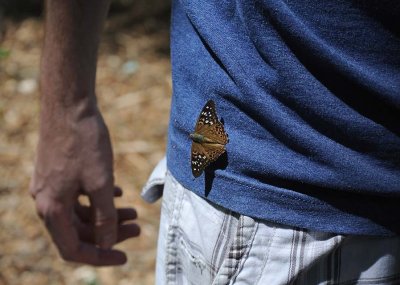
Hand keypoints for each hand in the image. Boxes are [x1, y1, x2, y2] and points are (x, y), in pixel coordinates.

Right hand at [30, 108, 139, 265]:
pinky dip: (98, 199)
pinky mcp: (58, 173)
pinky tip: (117, 193)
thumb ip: (105, 217)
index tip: (125, 257)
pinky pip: (78, 196)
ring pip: (81, 213)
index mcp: (52, 208)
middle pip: (79, 231)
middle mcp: (46, 201)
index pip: (73, 249)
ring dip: (107, 215)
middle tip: (137, 229)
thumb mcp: (100, 183)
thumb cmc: (84, 142)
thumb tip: (106, 244)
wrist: (69, 104)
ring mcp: (51, 186)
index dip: (100, 257)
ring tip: (133, 212)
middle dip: (109, 233)